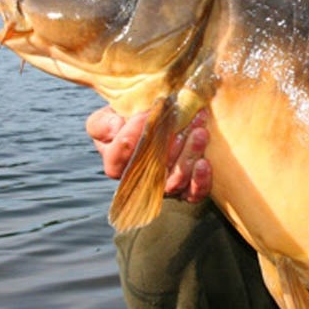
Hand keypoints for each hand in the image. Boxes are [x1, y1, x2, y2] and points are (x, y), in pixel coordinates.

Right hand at [85, 105, 212, 202]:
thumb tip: (116, 130)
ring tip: (200, 132)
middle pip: (153, 172)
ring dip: (189, 155)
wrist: (161, 120)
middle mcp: (142, 180)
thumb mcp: (110, 117)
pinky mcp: (188, 188)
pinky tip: (205, 163)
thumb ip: (103, 124)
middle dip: (170, 146)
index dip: (129, 138)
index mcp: (118, 164)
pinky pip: (194, 193)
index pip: (117, 159)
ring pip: (175, 181)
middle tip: (186, 119)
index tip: (144, 115)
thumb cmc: (132, 120)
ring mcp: (166, 186)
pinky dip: (200, 181)